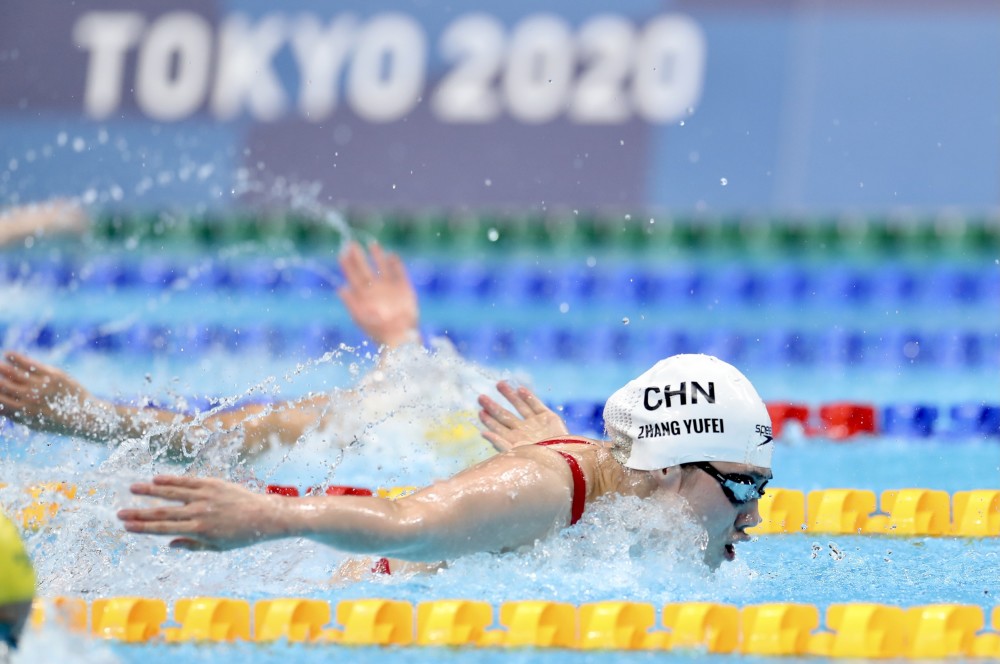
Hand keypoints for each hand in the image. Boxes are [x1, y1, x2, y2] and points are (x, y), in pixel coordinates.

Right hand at [0, 351, 100, 435]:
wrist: (85, 416)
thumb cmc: (57, 420)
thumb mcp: (33, 423)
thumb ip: (15, 414)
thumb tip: (0, 406)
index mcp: (22, 413)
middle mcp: (29, 399)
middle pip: (1, 384)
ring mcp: (41, 386)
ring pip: (12, 373)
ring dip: (0, 367)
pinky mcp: (52, 375)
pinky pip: (29, 364)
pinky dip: (16, 358)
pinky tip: (8, 354)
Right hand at [118, 476, 286, 550]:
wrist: (264, 517)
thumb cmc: (241, 536)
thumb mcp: (217, 547)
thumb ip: (191, 545)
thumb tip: (168, 543)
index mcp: (198, 531)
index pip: (163, 529)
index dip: (143, 528)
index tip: (126, 527)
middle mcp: (198, 513)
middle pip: (162, 512)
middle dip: (139, 513)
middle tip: (119, 513)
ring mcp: (205, 497)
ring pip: (172, 493)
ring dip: (150, 491)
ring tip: (133, 489)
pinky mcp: (213, 484)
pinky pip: (188, 481)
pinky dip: (172, 480)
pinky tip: (157, 478)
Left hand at [337, 241, 418, 348]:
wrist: (400, 338)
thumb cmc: (378, 331)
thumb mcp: (361, 318)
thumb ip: (351, 303)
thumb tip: (340, 289)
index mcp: (363, 296)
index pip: (352, 276)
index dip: (347, 265)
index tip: (342, 253)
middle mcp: (375, 289)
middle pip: (364, 269)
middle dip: (358, 257)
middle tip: (351, 244)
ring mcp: (389, 288)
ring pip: (382, 267)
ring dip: (377, 256)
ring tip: (372, 244)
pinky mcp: (404, 288)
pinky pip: (399, 273)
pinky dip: (396, 264)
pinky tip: (392, 255)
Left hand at [478, 381, 568, 451]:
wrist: (564, 459)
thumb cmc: (539, 461)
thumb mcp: (516, 453)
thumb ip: (500, 442)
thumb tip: (483, 433)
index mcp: (515, 441)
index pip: (498, 428)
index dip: (489, 421)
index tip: (480, 412)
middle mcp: (524, 431)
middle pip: (505, 416)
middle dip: (493, 406)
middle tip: (480, 397)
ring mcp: (536, 423)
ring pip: (520, 406)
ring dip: (509, 396)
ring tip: (499, 384)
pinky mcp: (549, 418)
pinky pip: (536, 404)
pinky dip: (529, 397)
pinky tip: (520, 389)